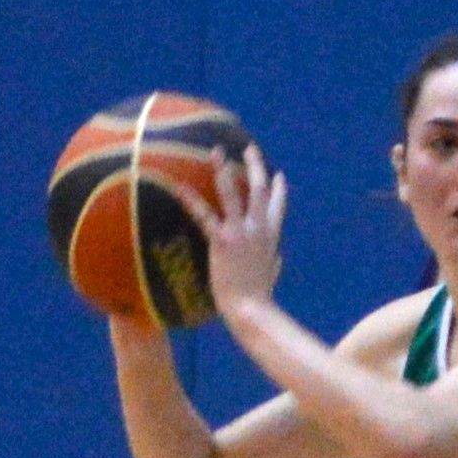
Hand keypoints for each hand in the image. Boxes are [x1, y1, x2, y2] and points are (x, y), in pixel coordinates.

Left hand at [202, 149, 286, 317]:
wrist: (251, 309)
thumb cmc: (258, 296)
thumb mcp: (271, 273)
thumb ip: (273, 261)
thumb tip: (277, 257)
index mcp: (271, 235)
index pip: (278, 205)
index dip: (279, 189)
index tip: (277, 175)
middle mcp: (259, 228)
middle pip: (259, 188)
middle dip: (254, 165)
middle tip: (248, 148)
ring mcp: (242, 232)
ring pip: (234, 192)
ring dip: (223, 170)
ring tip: (215, 152)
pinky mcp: (223, 241)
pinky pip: (204, 215)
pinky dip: (191, 200)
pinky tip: (179, 187)